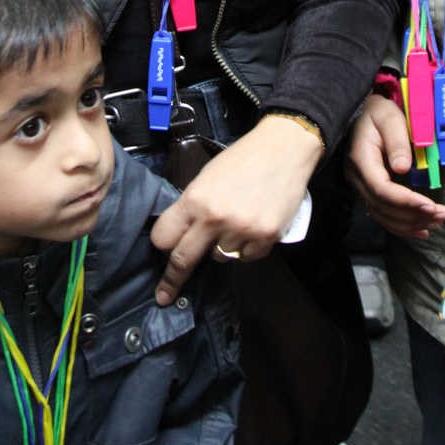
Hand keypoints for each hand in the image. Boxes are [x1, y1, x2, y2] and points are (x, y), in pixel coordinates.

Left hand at [150, 114, 322, 305]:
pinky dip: (247, 247)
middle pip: (184, 260)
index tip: (160, 257)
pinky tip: (253, 225)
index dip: (161, 246)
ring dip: (222, 247)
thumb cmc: (243, 159)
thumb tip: (179, 234)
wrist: (283, 148)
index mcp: (195, 199)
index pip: (164, 237)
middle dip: (172, 280)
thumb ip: (191, 206)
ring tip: (236, 220)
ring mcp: (242, 229)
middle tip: (164, 295)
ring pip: (219, 258)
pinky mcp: (266, 237)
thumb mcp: (206, 177)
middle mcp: (216, 217)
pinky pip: (246, 258)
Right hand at [346, 94, 444, 238]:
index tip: (430, 205)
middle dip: (414, 215)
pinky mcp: (368, 191)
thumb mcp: (390, 118)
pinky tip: (421, 230)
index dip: (405, 201)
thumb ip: (397, 141)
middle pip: (383, 207)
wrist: (363, 114)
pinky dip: (402, 226)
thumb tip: (403, 168)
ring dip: (411, 223)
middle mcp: (357, 178)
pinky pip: (382, 215)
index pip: (381, 189)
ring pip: (383, 216)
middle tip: (442, 215)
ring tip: (438, 222)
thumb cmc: (378, 113)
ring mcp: (360, 187)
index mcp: (361, 159)